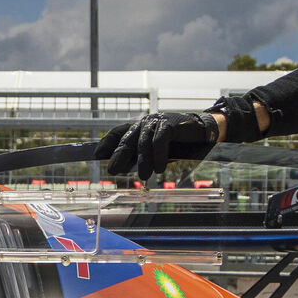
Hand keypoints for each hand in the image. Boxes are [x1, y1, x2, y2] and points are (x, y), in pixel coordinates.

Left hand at [91, 111, 217, 184]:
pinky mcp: (169, 124)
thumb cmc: (176, 143)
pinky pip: (160, 141)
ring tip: (145, 176)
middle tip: (113, 171)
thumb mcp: (155, 151)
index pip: (118, 132)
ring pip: (144, 142)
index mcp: (139, 127)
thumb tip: (123, 167)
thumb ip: (140, 156)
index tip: (97, 154)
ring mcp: (156, 121)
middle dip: (119, 156)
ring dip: (144, 161)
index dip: (107, 143)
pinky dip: (159, 155)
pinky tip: (160, 168)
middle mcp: (145, 122)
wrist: (201, 131)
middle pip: (127, 139)